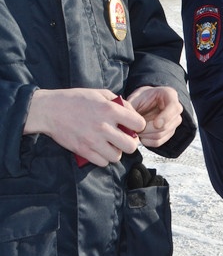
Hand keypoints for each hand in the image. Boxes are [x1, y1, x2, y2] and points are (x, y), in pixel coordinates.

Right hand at [24, 87, 144, 166]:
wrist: (49, 110)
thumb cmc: (76, 99)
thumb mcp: (101, 93)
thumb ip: (120, 103)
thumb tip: (133, 114)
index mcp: (110, 110)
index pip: (139, 124)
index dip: (138, 125)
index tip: (133, 125)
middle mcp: (104, 127)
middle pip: (131, 145)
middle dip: (130, 142)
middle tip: (124, 138)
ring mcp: (93, 141)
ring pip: (117, 157)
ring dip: (116, 151)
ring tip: (111, 144)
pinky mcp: (82, 151)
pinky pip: (102, 162)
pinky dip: (103, 158)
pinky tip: (100, 150)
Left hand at [127, 85, 183, 146]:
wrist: (144, 102)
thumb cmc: (141, 97)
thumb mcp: (135, 97)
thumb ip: (132, 107)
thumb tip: (129, 121)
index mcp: (169, 95)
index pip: (174, 107)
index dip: (166, 117)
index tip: (156, 123)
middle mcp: (175, 109)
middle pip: (166, 126)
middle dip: (147, 129)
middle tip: (134, 127)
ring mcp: (173, 122)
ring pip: (160, 135)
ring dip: (145, 135)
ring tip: (136, 129)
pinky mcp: (168, 132)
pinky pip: (158, 142)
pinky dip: (146, 141)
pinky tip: (141, 134)